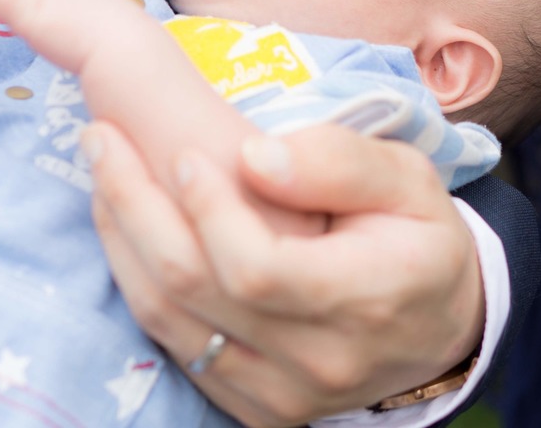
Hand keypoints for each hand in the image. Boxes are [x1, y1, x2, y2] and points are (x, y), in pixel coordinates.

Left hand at [90, 122, 483, 426]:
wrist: (440, 329)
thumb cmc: (420, 240)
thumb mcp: (410, 180)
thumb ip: (340, 162)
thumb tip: (253, 157)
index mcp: (365, 299)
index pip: (259, 268)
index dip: (207, 211)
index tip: (181, 153)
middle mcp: (319, 361)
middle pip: (195, 292)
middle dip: (134, 206)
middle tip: (101, 139)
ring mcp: (282, 394)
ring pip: (170, 322)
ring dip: (121, 240)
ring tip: (102, 172)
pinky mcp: (256, 407)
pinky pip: (176, 346)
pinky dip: (139, 282)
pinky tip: (126, 227)